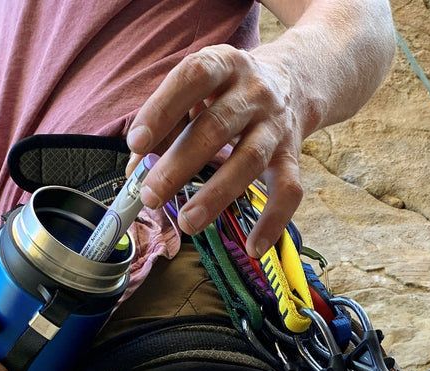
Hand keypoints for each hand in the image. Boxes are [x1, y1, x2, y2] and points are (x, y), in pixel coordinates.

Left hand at [125, 43, 310, 258]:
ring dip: (216, 194)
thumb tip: (135, 172)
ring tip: (187, 223)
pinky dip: (273, 221)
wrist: (294, 81)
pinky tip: (253, 247)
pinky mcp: (292, 155)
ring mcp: (276, 125)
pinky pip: (288, 190)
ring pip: (249, 159)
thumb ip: (164, 127)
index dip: (163, 109)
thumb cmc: (227, 93)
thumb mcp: (196, 94)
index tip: (136, 143)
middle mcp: (254, 92)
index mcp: (224, 65)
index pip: (193, 78)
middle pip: (217, 127)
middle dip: (180, 164)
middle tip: (150, 196)